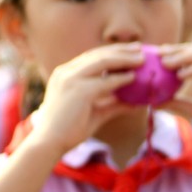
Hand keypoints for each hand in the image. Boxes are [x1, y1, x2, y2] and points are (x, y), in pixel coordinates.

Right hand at [21, 44, 142, 155]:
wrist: (50, 142)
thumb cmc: (70, 129)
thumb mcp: (96, 112)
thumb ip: (113, 104)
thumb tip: (135, 103)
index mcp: (67, 74)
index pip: (93, 57)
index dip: (113, 52)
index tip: (132, 51)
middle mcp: (67, 72)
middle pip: (98, 54)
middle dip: (121, 50)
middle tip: (140, 49)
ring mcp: (70, 79)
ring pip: (102, 61)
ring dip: (124, 58)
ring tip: (141, 59)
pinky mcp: (78, 90)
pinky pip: (104, 81)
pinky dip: (120, 78)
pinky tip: (134, 77)